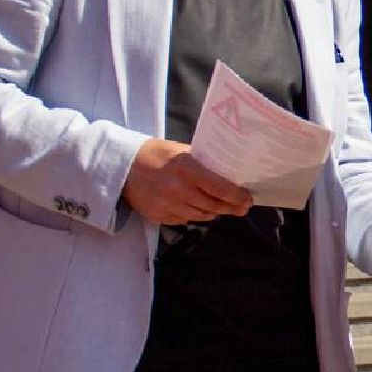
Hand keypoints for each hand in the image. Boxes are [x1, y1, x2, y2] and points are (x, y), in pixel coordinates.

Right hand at [121, 138, 251, 225]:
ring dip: (213, 212)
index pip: (220, 188)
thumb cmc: (156, 154)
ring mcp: (167, 205)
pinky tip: (197, 208)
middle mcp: (178, 189)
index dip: (237, 197)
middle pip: (213, 206)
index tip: (248, 200)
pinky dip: (194, 215)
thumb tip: (228, 173)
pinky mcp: (158, 216)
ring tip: (221, 208)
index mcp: (186, 169)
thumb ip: (203, 163)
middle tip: (241, 207)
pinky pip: (184, 220)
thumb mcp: (181, 151)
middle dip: (230, 207)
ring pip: (201, 216)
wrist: (123, 166)